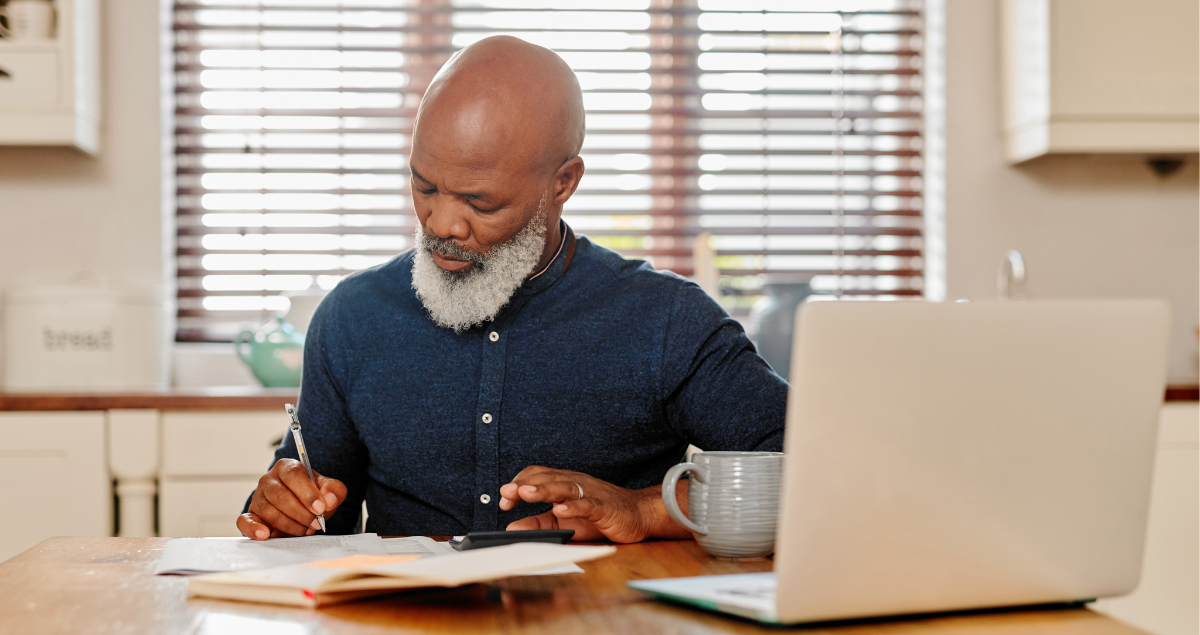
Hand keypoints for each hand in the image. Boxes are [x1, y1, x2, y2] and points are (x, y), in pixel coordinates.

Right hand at [236, 459, 347, 539]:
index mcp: (288, 468)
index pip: (294, 476)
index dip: (307, 493)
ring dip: (289, 525)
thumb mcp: (328, 490)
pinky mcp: (251, 514)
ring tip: (305, 530)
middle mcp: (269, 480)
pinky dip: (253, 528)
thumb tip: (329, 500)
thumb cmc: (313, 497)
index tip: (320, 508)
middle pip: (280, 496)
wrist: (302, 509)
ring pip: (269, 511)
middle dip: (301, 513)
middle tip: (316, 524)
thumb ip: (334, 491)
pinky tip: (265, 534)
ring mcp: (258, 497)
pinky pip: (245, 520)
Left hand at [499, 465, 689, 542]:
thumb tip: (512, 527)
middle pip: (546, 478)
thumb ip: (539, 523)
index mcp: (564, 483)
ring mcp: (590, 493)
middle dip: (524, 485)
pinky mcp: (604, 507)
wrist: (638, 514)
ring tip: (525, 494)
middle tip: (506, 493)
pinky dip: (573, 506)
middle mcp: (575, 483)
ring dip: (543, 490)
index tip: (504, 500)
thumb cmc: (600, 516)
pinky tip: (561, 510)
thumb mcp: (564, 521)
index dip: (519, 484)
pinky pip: (587, 504)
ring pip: (563, 487)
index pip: (537, 476)